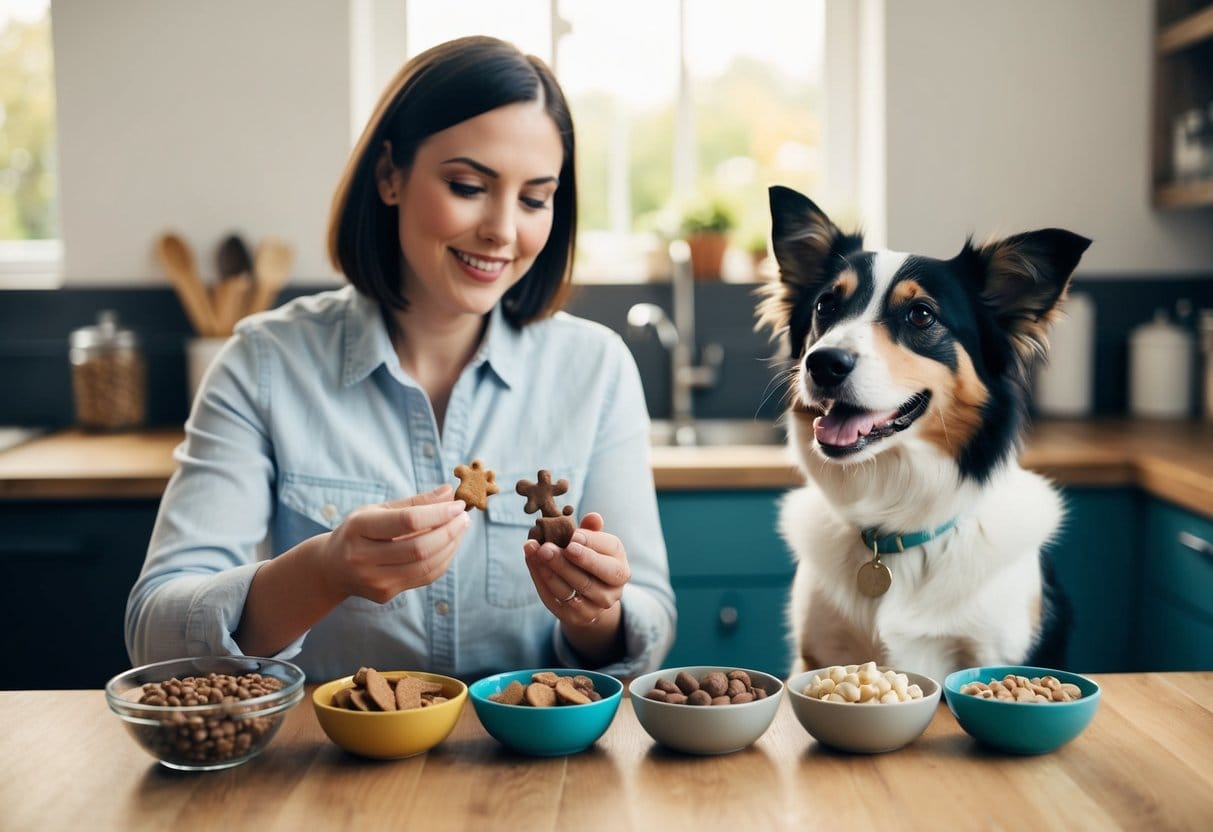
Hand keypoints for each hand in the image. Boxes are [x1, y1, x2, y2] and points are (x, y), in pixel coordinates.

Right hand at [312, 484, 469, 603]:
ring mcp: (373, 580)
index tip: (458, 504)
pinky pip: (424, 577)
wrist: (331, 568)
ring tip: (460, 528)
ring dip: (450, 546)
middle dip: (449, 531)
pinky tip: (450, 545)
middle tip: (464, 517)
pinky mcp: (385, 594)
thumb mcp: (377, 510)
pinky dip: (443, 560)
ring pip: (426, 566)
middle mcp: (362, 557)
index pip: (406, 522)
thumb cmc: (359, 531)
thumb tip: (449, 492)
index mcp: (358, 528)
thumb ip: (414, 502)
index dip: (438, 513)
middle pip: (419, 548)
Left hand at [523, 512, 630, 626]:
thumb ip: (592, 530)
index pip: (610, 552)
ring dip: (549, 570)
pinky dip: (541, 579)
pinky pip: (555, 599)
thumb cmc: (590, 560)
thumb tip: (593, 517)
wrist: (589, 596)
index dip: (591, 542)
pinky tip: (532, 561)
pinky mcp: (576, 617)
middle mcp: (613, 590)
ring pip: (570, 590)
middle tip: (547, 547)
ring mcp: (595, 607)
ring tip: (534, 551)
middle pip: (589, 577)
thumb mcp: (595, 544)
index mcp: (620, 567)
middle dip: (566, 562)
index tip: (573, 534)